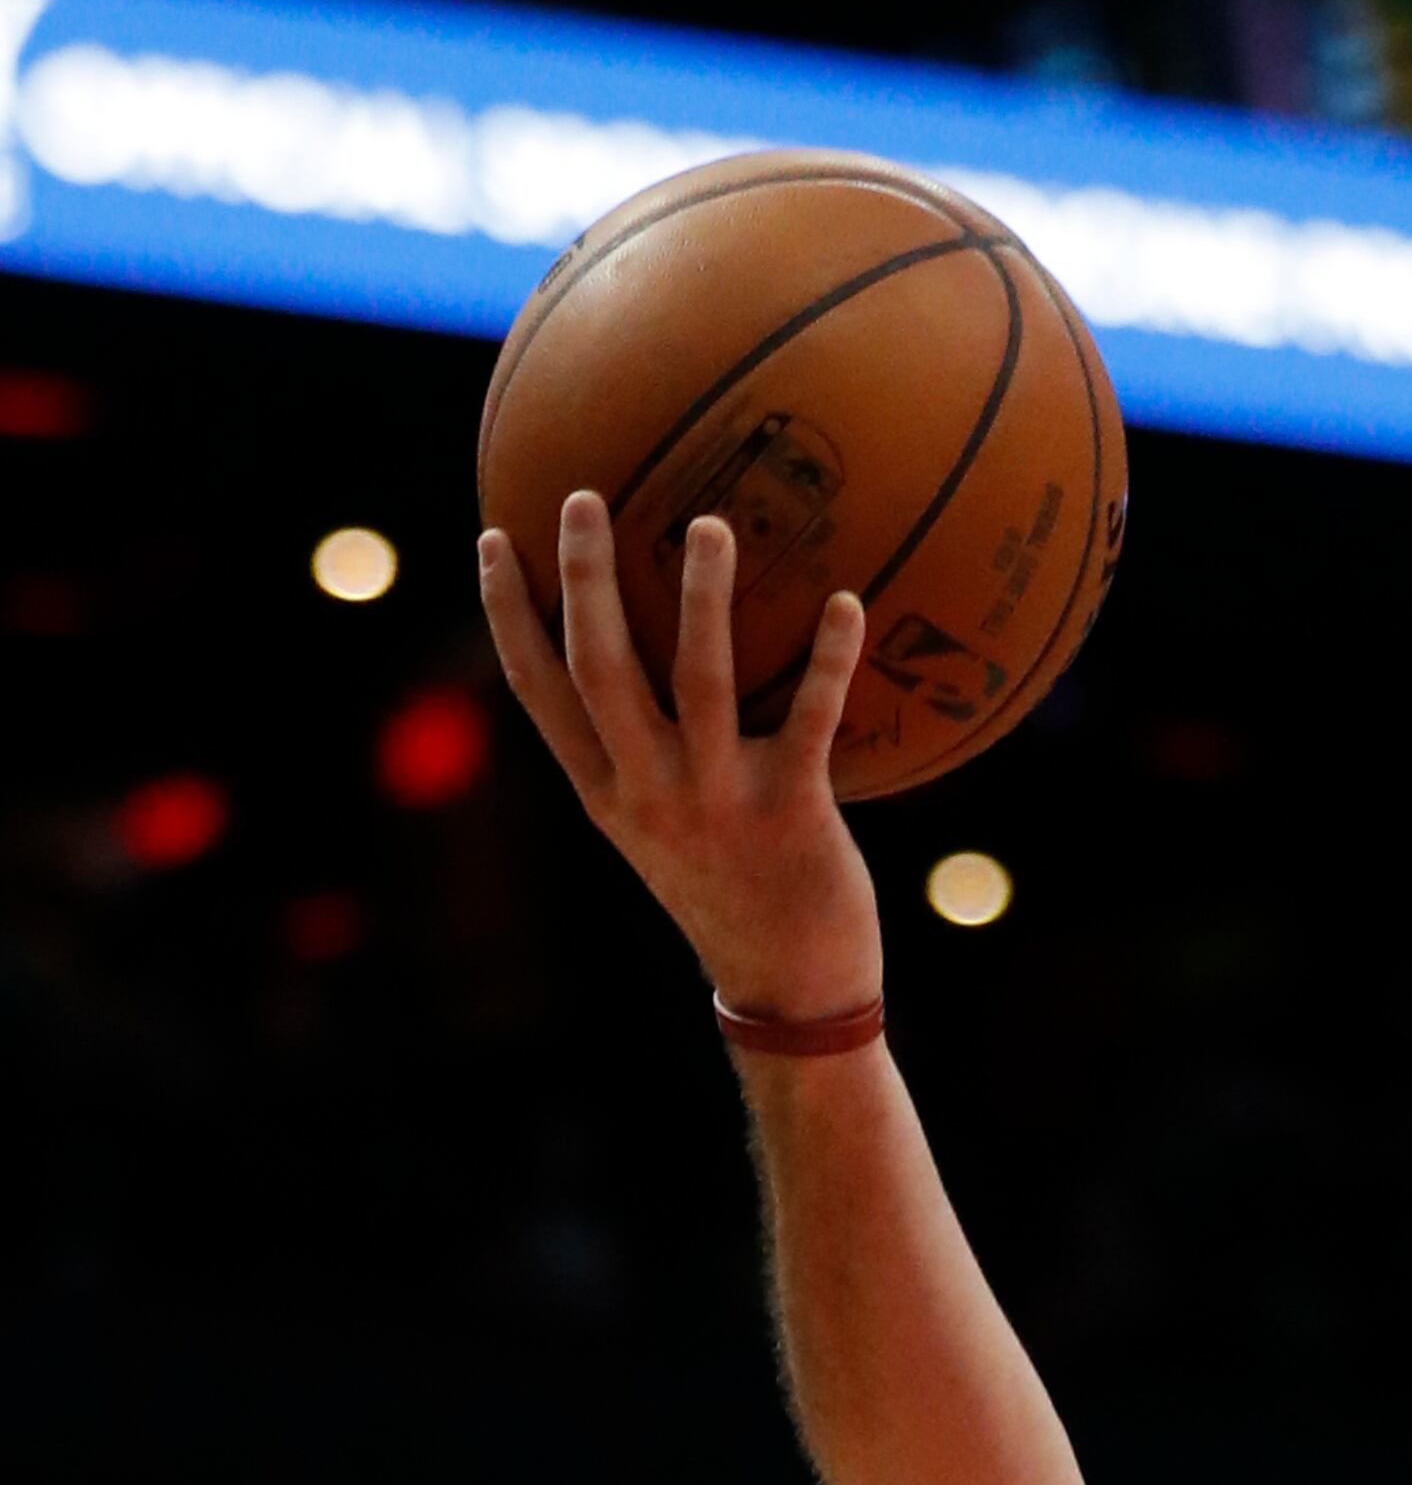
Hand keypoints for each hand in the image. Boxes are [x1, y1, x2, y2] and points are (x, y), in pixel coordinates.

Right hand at [476, 494, 882, 1023]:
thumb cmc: (730, 897)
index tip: (492, 537)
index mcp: (607, 794)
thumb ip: (638, 761)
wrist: (792, 988)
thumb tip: (635, 673)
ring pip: (699, 678)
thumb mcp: (658, 834)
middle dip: (585, 578)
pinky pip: (812, 717)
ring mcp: (719, 801)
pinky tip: (846, 601)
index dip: (508, 614)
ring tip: (710, 524)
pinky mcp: (793, 811)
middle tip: (584, 496)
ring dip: (702, 596)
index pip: (537, 691)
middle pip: (599, 665)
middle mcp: (650, 793)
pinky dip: (830, 658)